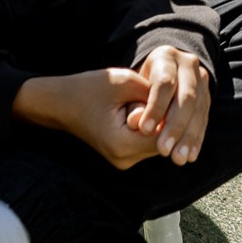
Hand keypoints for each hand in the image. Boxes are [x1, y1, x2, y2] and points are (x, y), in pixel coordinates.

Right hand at [13, 68, 162, 169]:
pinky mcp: (124, 154)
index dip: (171, 111)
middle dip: (165, 116)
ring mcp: (124, 159)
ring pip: (159, 139)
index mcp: (122, 144)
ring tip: (137, 101)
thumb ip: (154, 94)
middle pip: (165, 138)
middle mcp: (124, 159)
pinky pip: (149, 139)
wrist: (60, 103)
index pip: (167, 133)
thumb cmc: (89, 89)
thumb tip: (180, 103)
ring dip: (158, 120)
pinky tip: (136, 107)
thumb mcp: (125, 82)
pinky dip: (151, 124)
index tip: (163, 92)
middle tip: (146, 95)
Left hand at [128, 45, 212, 165]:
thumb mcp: (129, 88)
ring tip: (179, 158)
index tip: (143, 130)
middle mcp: (188, 64)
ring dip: (189, 136)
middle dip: (175, 125)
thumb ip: (133, 104)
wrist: (153, 76)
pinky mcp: (206, 96)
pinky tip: (190, 155)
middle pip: (186, 96)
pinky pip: (204, 118)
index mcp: (165, 57)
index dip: (155, 106)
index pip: (164, 82)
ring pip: (199, 109)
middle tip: (164, 150)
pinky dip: (196, 139)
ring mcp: (201, 79)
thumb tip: (137, 124)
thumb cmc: (135, 84)